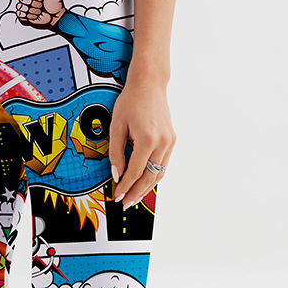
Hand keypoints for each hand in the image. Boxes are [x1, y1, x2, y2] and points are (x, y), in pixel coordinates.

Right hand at [16, 0, 65, 27]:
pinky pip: (19, 14)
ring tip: (39, 10)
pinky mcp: (26, 17)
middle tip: (41, 4)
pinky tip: (35, 15)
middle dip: (33, 2)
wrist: (58, 15)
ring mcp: (27, 8)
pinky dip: (27, 15)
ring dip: (31, 9)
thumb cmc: (55, 2)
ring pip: (19, 6)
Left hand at [108, 75, 175, 210]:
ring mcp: (170, 141)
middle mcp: (162, 142)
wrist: (149, 84)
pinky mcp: (172, 140)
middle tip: (125, 203)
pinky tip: (144, 182)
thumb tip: (117, 174)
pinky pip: (163, 164)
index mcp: (147, 139)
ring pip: (159, 173)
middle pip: (149, 177)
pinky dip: (154, 175)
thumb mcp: (116, 126)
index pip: (135, 171)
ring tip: (134, 197)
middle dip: (137, 192)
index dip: (125, 186)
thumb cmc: (131, 101)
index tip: (117, 195)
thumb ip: (116, 152)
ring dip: (146, 187)